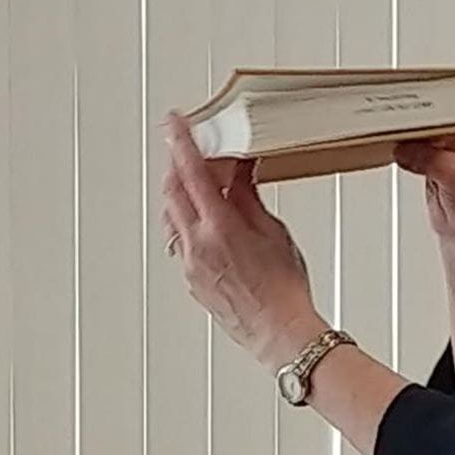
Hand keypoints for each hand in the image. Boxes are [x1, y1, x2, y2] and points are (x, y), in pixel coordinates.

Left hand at [162, 113, 324, 369]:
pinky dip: (185, 222)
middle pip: (172, 192)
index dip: (181, 141)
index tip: (174, 121)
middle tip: (184, 148)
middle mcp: (197, 246)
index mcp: (219, 228)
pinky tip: (203, 221)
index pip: (192, 172)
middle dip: (176, 165)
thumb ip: (247, 197)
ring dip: (178, 194)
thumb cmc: (284, 290)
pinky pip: (178, 241)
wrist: (279, 332)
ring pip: (171, 217)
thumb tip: (237, 169)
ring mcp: (190, 265)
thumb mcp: (273, 231)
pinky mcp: (191, 280)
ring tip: (195, 183)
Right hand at [394, 106, 454, 249]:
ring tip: (396, 123)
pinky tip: (395, 139)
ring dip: (411, 123)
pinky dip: (404, 139)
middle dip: (424, 107)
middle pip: (445, 102)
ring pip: (429, 118)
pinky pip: (416, 136)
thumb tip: (407, 147)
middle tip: (404, 108)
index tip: (425, 95)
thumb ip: (433, 160)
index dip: (447, 94)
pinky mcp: (435, 149)